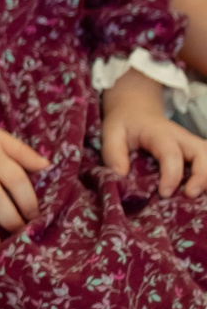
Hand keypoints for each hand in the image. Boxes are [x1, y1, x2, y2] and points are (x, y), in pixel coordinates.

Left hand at [102, 73, 206, 199]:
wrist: (136, 112)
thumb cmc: (125, 124)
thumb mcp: (111, 133)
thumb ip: (113, 154)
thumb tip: (120, 177)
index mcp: (160, 134)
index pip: (171, 154)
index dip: (171, 175)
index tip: (164, 193)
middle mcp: (182, 138)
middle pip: (202, 153)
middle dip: (202, 175)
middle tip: (190, 195)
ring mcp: (191, 145)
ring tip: (197, 196)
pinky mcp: (194, 153)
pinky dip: (206, 177)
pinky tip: (199, 191)